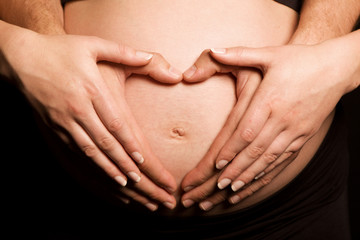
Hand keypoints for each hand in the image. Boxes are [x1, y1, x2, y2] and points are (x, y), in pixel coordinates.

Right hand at [2, 27, 180, 208]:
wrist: (22, 57)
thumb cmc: (61, 49)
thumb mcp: (93, 44)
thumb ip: (124, 52)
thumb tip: (150, 57)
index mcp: (91, 88)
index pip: (114, 123)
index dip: (128, 143)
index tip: (141, 159)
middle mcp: (77, 107)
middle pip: (104, 141)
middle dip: (122, 162)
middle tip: (138, 179)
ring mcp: (64, 119)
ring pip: (88, 149)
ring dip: (107, 168)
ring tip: (123, 182)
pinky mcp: (54, 125)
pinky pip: (73, 148)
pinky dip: (89, 162)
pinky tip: (100, 171)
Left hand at [183, 40, 354, 209]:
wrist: (335, 68)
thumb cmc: (299, 60)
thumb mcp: (270, 52)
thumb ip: (239, 53)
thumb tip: (212, 50)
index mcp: (271, 99)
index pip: (247, 130)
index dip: (231, 149)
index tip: (216, 164)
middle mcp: (283, 119)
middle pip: (255, 151)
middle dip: (233, 171)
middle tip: (215, 187)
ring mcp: (295, 131)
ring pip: (268, 160)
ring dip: (248, 177)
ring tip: (229, 192)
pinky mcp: (302, 137)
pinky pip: (282, 161)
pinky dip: (266, 175)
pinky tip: (253, 184)